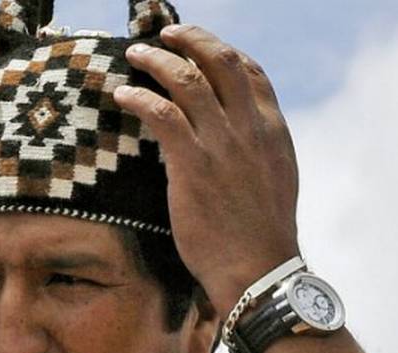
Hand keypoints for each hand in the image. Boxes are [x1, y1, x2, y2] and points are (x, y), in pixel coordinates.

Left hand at [113, 25, 299, 315]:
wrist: (259, 271)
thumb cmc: (260, 237)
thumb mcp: (274, 182)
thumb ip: (257, 152)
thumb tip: (235, 140)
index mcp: (273, 130)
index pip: (251, 71)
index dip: (221, 51)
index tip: (198, 47)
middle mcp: (250, 128)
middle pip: (220, 60)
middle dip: (190, 38)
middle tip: (165, 35)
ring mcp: (222, 144)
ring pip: (187, 79)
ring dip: (156, 60)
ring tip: (135, 55)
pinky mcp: (192, 165)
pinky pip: (161, 113)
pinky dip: (139, 97)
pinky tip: (123, 95)